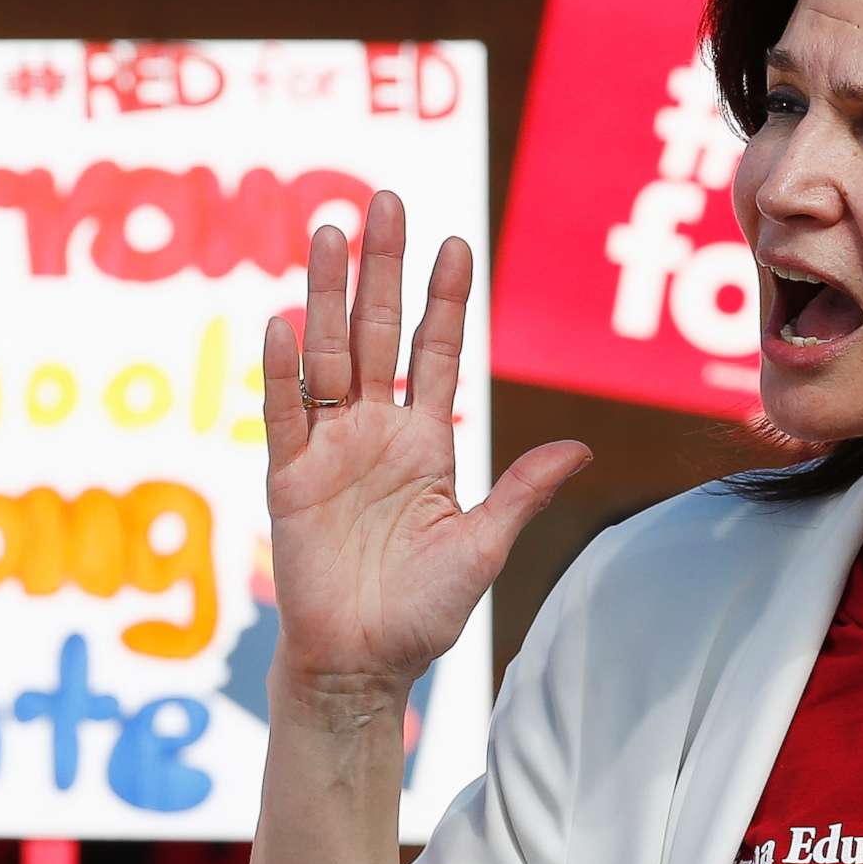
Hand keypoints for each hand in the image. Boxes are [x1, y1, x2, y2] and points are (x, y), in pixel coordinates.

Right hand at [261, 190, 590, 705]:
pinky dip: (282, 372)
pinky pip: (284, 416)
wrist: (363, 662)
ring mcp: (330, 451)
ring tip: (329, 234)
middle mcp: (376, 433)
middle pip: (376, 333)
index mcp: (426, 443)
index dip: (445, 301)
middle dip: (382, 268)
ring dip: (326, 296)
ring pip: (328, 357)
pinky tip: (283, 323)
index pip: (436, 353)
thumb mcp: (483, 545)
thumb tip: (579, 447)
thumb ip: (520, 490)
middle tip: (385, 201)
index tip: (456, 245)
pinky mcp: (291, 479)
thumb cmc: (422, 611)